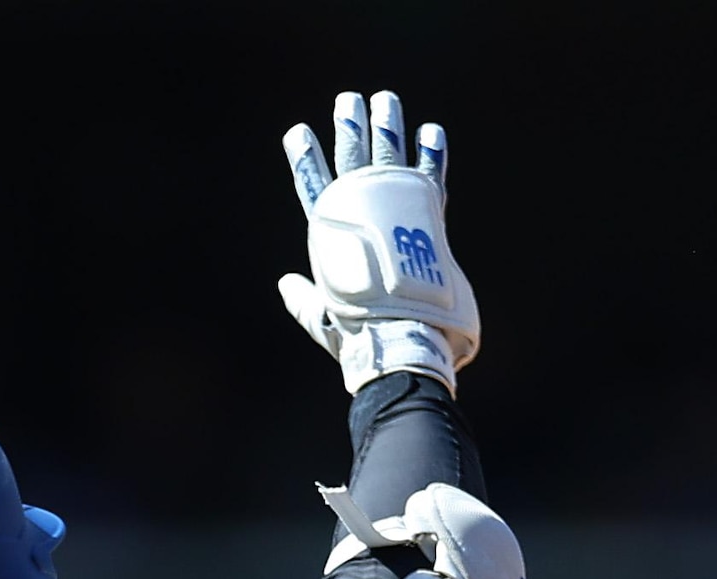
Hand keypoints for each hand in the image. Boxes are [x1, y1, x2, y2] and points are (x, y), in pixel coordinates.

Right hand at [276, 88, 477, 392]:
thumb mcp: (323, 319)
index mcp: (331, 235)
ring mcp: (395, 211)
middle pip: (352, 159)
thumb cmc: (359, 337)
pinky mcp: (427, 217)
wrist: (401, 340)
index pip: (313, 187)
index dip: (305, 159)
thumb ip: (304, 300)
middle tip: (348, 100)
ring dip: (387, 124)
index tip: (297, 132)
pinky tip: (431, 131)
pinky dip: (431, 152)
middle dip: (349, 127)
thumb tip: (285, 284)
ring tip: (385, 99)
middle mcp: (361, 215)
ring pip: (389, 155)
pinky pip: (430, 175)